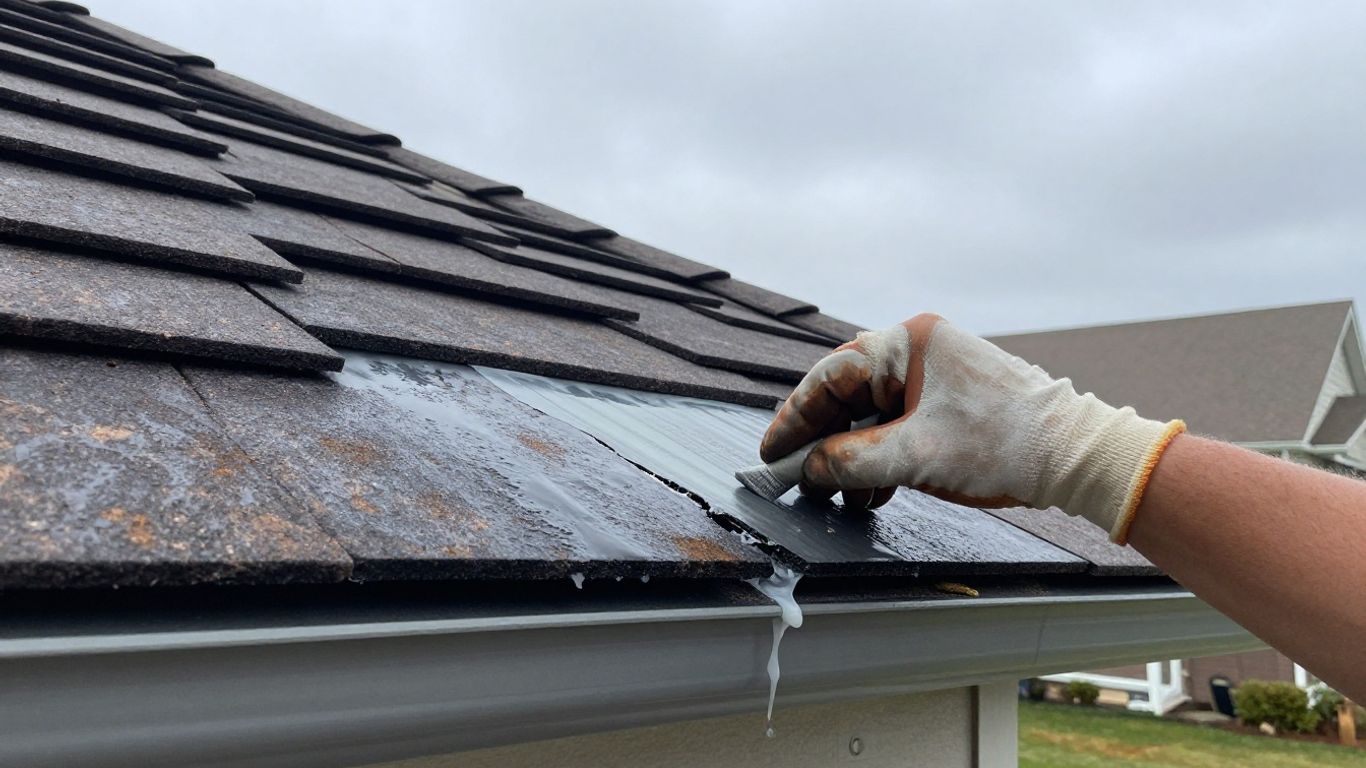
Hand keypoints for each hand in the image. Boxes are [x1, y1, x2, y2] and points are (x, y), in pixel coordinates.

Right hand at [760, 314, 1184, 541]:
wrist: (1079, 457)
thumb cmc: (1007, 443)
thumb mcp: (914, 457)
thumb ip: (851, 461)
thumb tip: (810, 470)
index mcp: (908, 342)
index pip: (831, 376)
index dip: (796, 417)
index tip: (773, 451)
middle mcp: (920, 350)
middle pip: (850, 394)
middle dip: (825, 441)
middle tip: (799, 475)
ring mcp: (937, 374)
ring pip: (874, 413)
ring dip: (854, 456)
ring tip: (844, 496)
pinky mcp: (951, 400)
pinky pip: (899, 424)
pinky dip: (882, 456)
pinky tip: (875, 490)